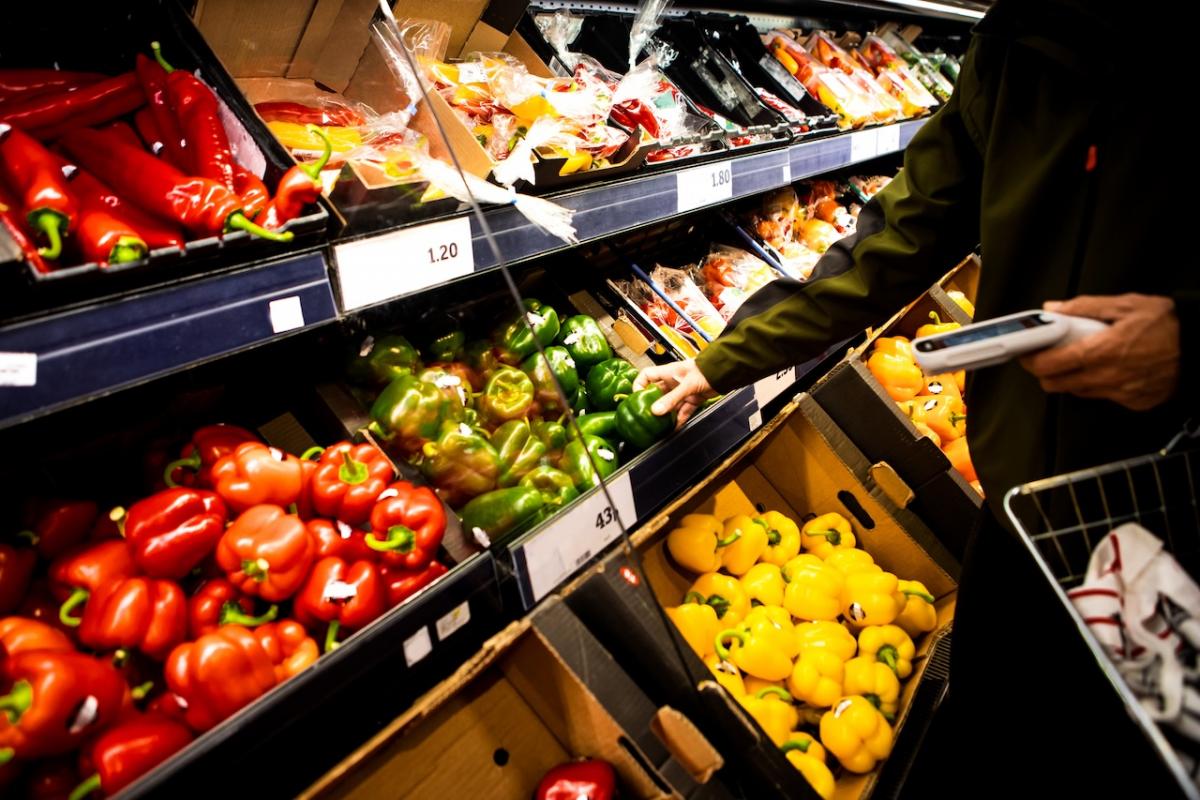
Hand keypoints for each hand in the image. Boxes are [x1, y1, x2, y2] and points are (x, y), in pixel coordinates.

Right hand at [634, 360, 716, 426]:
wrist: (724, 373)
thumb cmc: (705, 370)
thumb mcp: (686, 385)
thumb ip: (671, 399)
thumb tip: (656, 411)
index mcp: (668, 372)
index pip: (646, 376)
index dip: (639, 385)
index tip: (637, 397)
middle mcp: (673, 382)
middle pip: (657, 393)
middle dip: (652, 404)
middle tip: (646, 416)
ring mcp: (682, 391)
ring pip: (670, 405)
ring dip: (666, 415)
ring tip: (659, 425)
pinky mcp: (692, 399)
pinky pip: (683, 411)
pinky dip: (679, 420)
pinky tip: (674, 428)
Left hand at [1020, 293, 1179, 410]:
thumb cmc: (1169, 325)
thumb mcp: (1125, 305)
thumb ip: (1084, 307)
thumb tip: (1054, 309)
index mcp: (1100, 351)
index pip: (1048, 365)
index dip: (1031, 359)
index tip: (1027, 352)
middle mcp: (1107, 377)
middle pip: (1055, 384)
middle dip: (1045, 370)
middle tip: (1049, 355)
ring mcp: (1120, 393)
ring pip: (1077, 392)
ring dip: (1070, 378)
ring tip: (1081, 358)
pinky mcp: (1133, 403)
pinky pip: (1103, 397)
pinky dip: (1097, 385)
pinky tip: (1107, 369)